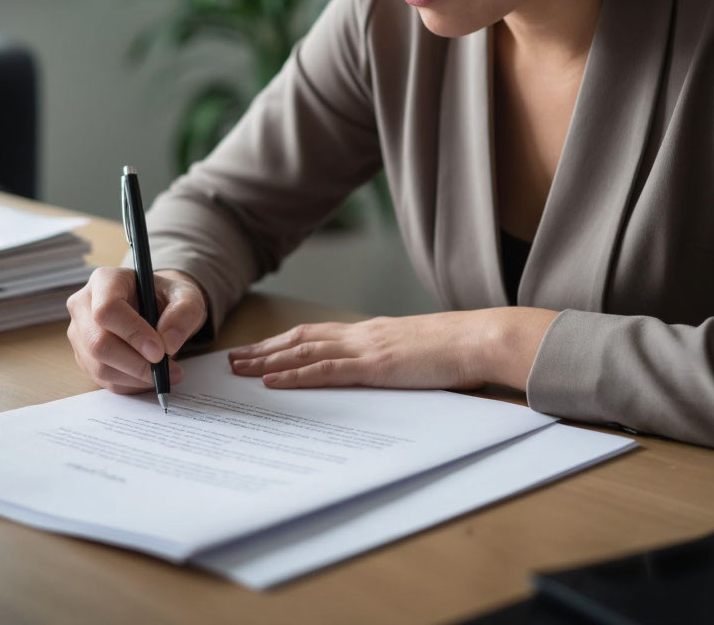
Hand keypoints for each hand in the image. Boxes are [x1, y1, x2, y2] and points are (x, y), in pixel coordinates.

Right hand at [66, 266, 207, 393]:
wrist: (157, 308)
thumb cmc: (167, 298)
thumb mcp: (187, 297)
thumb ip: (183, 313)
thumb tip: (168, 343)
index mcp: (105, 280)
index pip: (108, 309)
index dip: (132, 333)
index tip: (159, 351)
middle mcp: (84, 305)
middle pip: (98, 342)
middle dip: (135, 363)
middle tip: (166, 369)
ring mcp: (80, 333)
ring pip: (99, 366)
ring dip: (135, 377)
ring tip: (166, 374)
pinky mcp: (84, 357)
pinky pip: (104, 380)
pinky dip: (130, 384)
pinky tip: (150, 377)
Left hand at [227, 308, 558, 391]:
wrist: (480, 338)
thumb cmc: (458, 349)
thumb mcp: (418, 353)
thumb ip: (395, 360)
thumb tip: (385, 372)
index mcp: (371, 332)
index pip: (317, 333)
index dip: (284, 341)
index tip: (260, 349)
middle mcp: (361, 334)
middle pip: (300, 338)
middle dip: (265, 349)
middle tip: (233, 359)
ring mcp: (366, 348)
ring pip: (304, 351)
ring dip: (268, 361)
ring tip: (240, 370)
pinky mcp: (374, 366)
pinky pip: (325, 371)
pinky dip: (295, 375)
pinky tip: (273, 381)